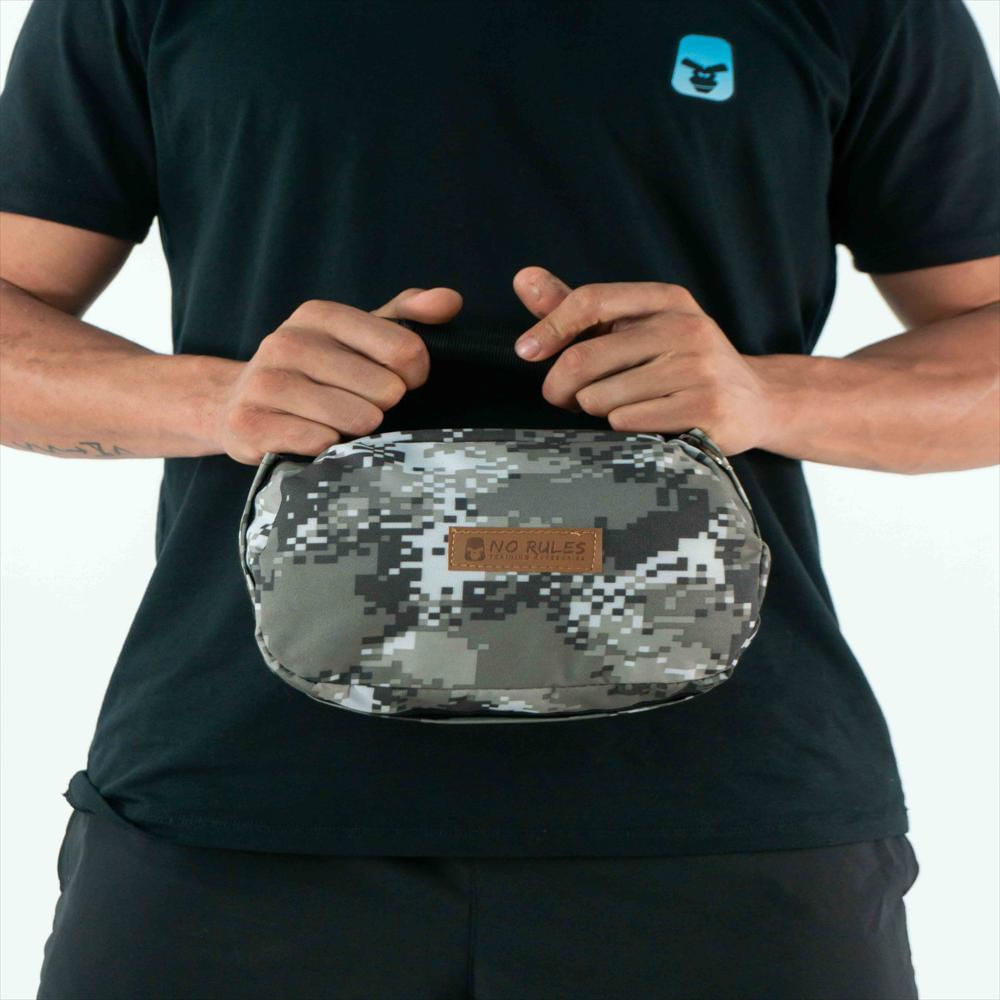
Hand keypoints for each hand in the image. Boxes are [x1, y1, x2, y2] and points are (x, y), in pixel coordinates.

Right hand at [214, 287, 461, 463]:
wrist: (237, 403)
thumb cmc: (315, 372)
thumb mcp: (358, 337)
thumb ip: (407, 317)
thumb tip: (449, 301)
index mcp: (319, 315)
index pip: (403, 348)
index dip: (414, 374)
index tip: (402, 382)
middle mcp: (287, 341)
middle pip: (382, 389)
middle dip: (385, 406)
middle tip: (368, 408)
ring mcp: (264, 382)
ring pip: (353, 417)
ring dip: (361, 429)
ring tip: (348, 425)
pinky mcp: (250, 423)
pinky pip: (317, 441)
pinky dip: (331, 447)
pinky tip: (324, 440)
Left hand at [510, 266, 772, 454]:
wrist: (756, 400)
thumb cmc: (683, 363)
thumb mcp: (639, 326)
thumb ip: (581, 308)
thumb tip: (523, 278)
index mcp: (666, 299)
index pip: (590, 300)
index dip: (550, 327)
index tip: (526, 351)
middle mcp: (684, 328)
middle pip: (585, 358)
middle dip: (559, 386)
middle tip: (561, 398)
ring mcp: (698, 369)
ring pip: (602, 398)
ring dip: (594, 410)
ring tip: (616, 408)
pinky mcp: (704, 409)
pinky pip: (629, 422)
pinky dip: (622, 427)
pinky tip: (642, 423)